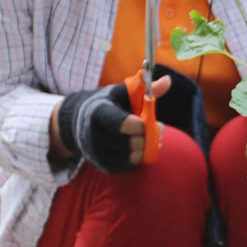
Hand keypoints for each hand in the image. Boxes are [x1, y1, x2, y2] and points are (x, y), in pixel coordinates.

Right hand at [54, 75, 170, 172]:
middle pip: (132, 143)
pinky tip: (138, 146)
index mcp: (98, 113)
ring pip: (134, 156)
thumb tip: (168, 81)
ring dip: (146, 147)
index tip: (144, 119)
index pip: (122, 124)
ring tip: (147, 136)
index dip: (140, 124)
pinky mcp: (104, 166)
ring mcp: (98, 153)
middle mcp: (94, 135)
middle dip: (148, 135)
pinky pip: (131, 165)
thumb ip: (145, 89)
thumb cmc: (107, 104)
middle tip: (155, 127)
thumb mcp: (121, 93)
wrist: (79, 121)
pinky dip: (139, 156)